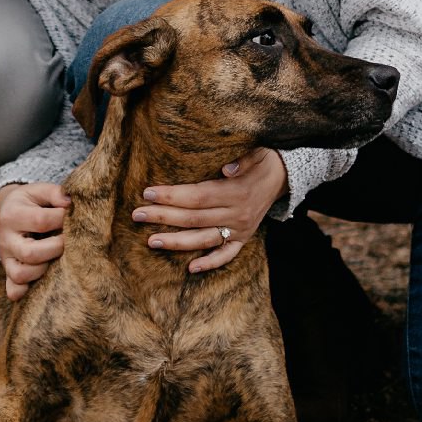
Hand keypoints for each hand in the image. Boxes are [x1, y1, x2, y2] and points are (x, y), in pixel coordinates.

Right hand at [0, 181, 69, 300]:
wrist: (7, 211)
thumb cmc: (30, 202)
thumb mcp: (38, 190)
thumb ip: (55, 192)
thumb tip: (71, 203)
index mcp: (12, 214)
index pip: (41, 221)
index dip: (62, 220)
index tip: (73, 216)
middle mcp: (5, 239)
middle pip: (30, 253)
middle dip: (56, 249)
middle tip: (68, 241)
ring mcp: (6, 258)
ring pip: (21, 274)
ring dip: (44, 270)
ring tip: (56, 258)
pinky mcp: (8, 271)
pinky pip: (13, 289)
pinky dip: (24, 291)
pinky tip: (40, 285)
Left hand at [132, 145, 287, 272]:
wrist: (284, 177)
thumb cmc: (262, 160)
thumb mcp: (255, 153)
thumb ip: (241, 161)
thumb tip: (225, 170)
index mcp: (236, 192)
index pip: (197, 197)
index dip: (172, 196)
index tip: (148, 193)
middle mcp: (237, 214)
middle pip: (194, 218)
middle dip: (164, 217)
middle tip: (137, 215)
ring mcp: (240, 229)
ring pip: (204, 239)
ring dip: (177, 242)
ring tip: (151, 241)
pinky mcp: (244, 238)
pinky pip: (226, 255)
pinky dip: (210, 263)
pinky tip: (190, 268)